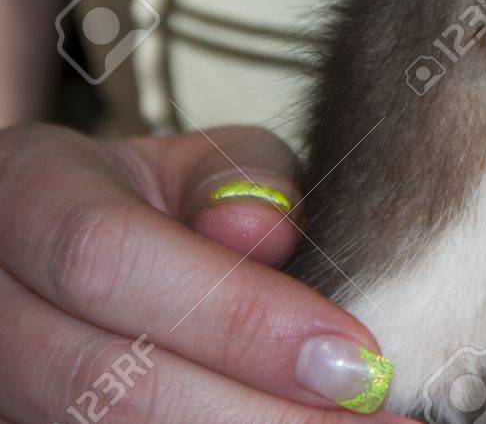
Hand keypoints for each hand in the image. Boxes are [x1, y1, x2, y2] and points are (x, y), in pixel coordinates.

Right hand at [0, 123, 412, 422]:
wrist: (80, 239)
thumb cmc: (165, 198)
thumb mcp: (207, 160)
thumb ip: (243, 183)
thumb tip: (264, 230)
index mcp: (28, 192)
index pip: (111, 259)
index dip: (239, 318)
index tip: (356, 358)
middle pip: (106, 381)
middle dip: (257, 413)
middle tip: (378, 420)